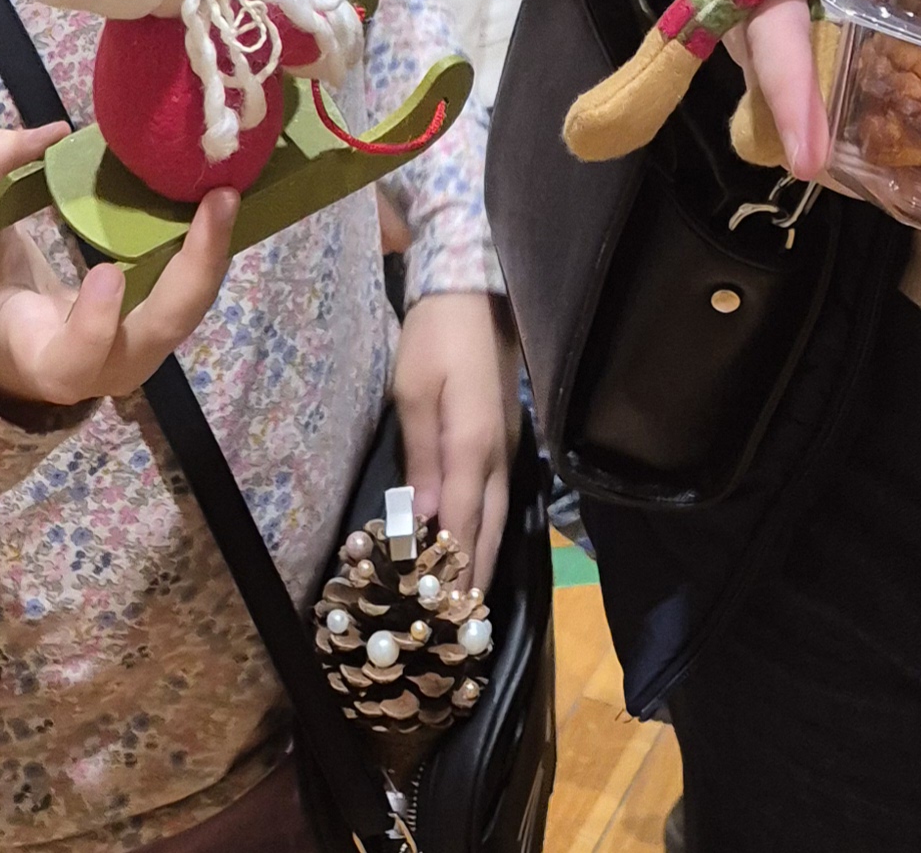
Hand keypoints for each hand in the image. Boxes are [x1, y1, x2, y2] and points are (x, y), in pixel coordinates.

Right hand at [0, 122, 236, 409]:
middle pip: (160, 332)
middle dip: (196, 270)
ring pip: (189, 311)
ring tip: (228, 193)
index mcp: (46, 359)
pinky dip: (210, 251)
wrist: (13, 340)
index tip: (105, 270)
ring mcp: (142, 350)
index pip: (75, 360)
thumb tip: (51, 133)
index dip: (94, 325)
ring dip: (214, 255)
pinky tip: (221, 202)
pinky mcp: (163, 324)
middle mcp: (105, 368)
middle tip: (218, 200)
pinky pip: (192, 293)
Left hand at [393, 290, 513, 586]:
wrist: (474, 294)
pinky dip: (488, 528)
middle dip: (476, 577)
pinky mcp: (504, 438)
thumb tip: (422, 519)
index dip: (453, 571)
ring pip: (499, 515)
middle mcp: (498, 456)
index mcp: (473, 447)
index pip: (463, 524)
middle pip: (490, 528)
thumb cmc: (436, 339)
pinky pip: (498, 497)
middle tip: (462, 626)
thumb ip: (421, 458)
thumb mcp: (413, 392)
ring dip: (486, 557)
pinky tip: (478, 544)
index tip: (443, 615)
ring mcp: (506, 447)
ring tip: (471, 600)